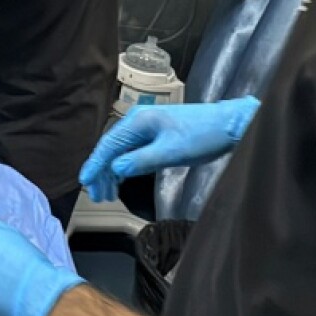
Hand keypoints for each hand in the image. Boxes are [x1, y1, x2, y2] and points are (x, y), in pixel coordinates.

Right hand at [79, 96, 260, 201]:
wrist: (229, 125)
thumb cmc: (204, 134)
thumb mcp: (172, 151)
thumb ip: (142, 160)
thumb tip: (117, 169)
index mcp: (138, 121)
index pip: (109, 144)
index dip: (95, 164)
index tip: (85, 180)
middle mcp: (139, 122)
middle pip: (111, 148)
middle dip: (102, 172)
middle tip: (97, 195)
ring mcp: (147, 129)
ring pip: (121, 152)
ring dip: (112, 172)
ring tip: (108, 193)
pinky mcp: (156, 137)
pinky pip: (132, 152)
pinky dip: (124, 167)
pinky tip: (121, 179)